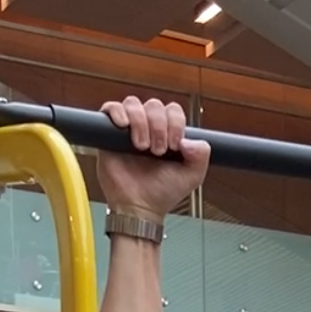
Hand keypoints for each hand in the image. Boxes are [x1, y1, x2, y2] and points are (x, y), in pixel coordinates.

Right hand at [96, 97, 209, 221]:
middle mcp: (148, 127)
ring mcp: (128, 129)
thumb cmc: (162, 192)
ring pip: (133, 104)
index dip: (175, 123)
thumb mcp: (192, 176)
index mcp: (168, 133)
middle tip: (157, 151)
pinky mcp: (109, 133)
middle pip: (154, 105)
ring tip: (142, 146)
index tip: (174, 145)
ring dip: (140, 122)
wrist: (140, 207)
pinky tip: (124, 126)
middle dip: (159, 126)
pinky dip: (118, 112)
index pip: (173, 110)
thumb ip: (201, 155)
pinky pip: (111, 108)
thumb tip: (189, 140)